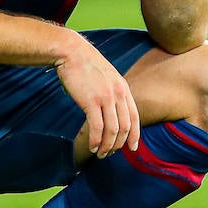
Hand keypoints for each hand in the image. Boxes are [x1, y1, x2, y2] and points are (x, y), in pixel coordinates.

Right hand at [55, 36, 140, 156]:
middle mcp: (118, 94)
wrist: (72, 53)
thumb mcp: (108, 78)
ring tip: (100, 154)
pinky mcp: (91, 101)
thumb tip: (113, 113)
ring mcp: (106, 97)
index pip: (135, 117)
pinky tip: (92, 147)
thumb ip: (114, 93)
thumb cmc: (86, 66)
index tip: (132, 148)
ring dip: (107, 146)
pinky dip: (96, 140)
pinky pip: (97, 127)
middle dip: (118, 144)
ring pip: (112, 130)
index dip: (135, 135)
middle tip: (110, 154)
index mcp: (124, 89)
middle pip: (125, 127)